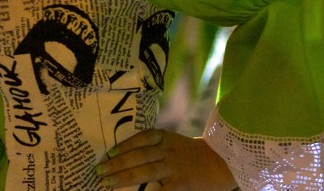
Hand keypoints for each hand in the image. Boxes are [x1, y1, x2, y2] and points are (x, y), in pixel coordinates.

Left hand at [96, 129, 236, 189]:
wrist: (224, 162)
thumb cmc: (195, 154)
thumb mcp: (175, 144)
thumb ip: (156, 147)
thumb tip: (128, 156)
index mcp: (166, 138)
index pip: (141, 138)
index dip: (123, 146)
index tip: (109, 154)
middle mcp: (168, 150)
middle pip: (138, 156)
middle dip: (117, 164)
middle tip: (99, 171)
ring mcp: (174, 167)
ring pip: (144, 171)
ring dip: (123, 178)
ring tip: (107, 183)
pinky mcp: (181, 184)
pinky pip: (161, 190)